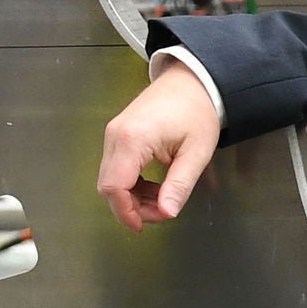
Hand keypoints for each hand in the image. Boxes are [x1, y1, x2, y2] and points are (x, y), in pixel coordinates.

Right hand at [97, 62, 221, 230]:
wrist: (193, 81)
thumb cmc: (197, 111)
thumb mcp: (196, 153)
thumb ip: (180, 185)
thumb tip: (167, 213)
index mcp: (132, 139)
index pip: (114, 187)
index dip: (126, 212)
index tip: (143, 226)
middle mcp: (115, 135)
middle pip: (109, 185)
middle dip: (131, 207)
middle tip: (161, 212)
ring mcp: (114, 133)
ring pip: (111, 178)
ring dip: (132, 196)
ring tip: (162, 199)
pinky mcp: (118, 134)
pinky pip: (116, 167)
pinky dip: (131, 183)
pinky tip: (154, 186)